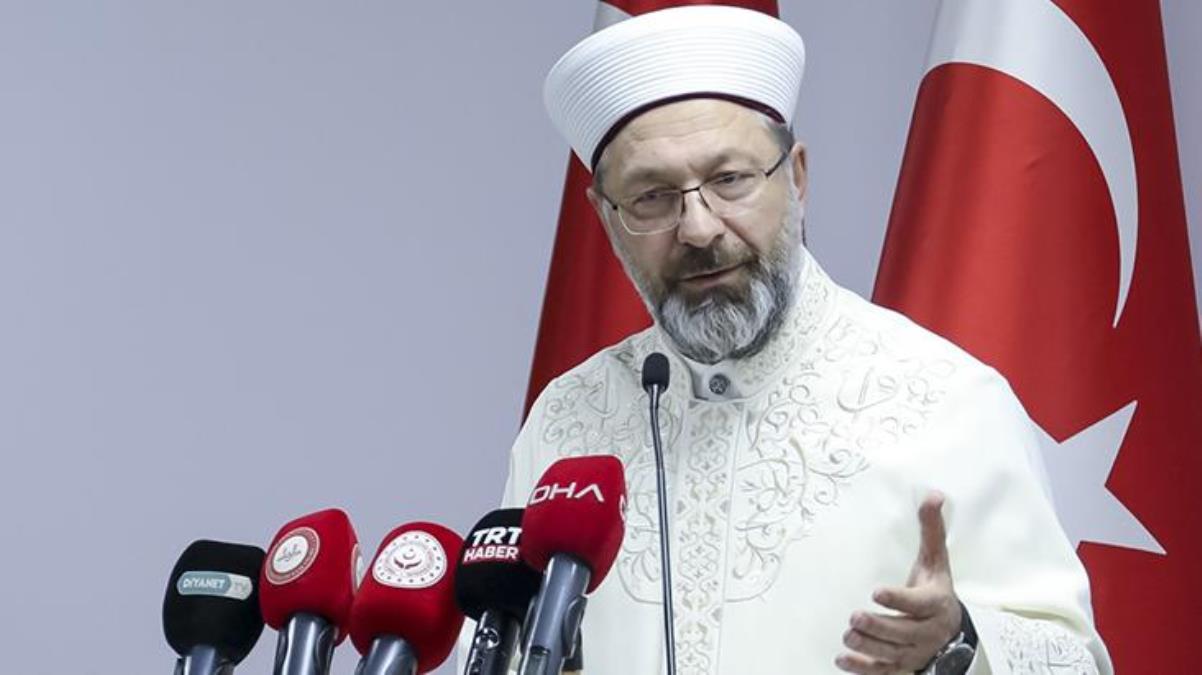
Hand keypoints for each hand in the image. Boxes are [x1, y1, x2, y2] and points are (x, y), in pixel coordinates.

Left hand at [835, 492, 962, 673]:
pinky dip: (863, 668)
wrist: (950, 631)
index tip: (876, 591)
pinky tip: (842, 659)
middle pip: (903, 632)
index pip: (918, 603)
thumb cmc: (935, 589)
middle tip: (854, 617)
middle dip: (879, 626)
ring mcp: (915, 652)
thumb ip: (931, 531)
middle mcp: (927, 631)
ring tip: (848, 634)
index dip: (899, 599)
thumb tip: (933, 494)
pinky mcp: (904, 666)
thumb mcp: (936, 561)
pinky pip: (884, 671)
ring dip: (868, 646)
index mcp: (935, 603)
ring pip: (892, 653)